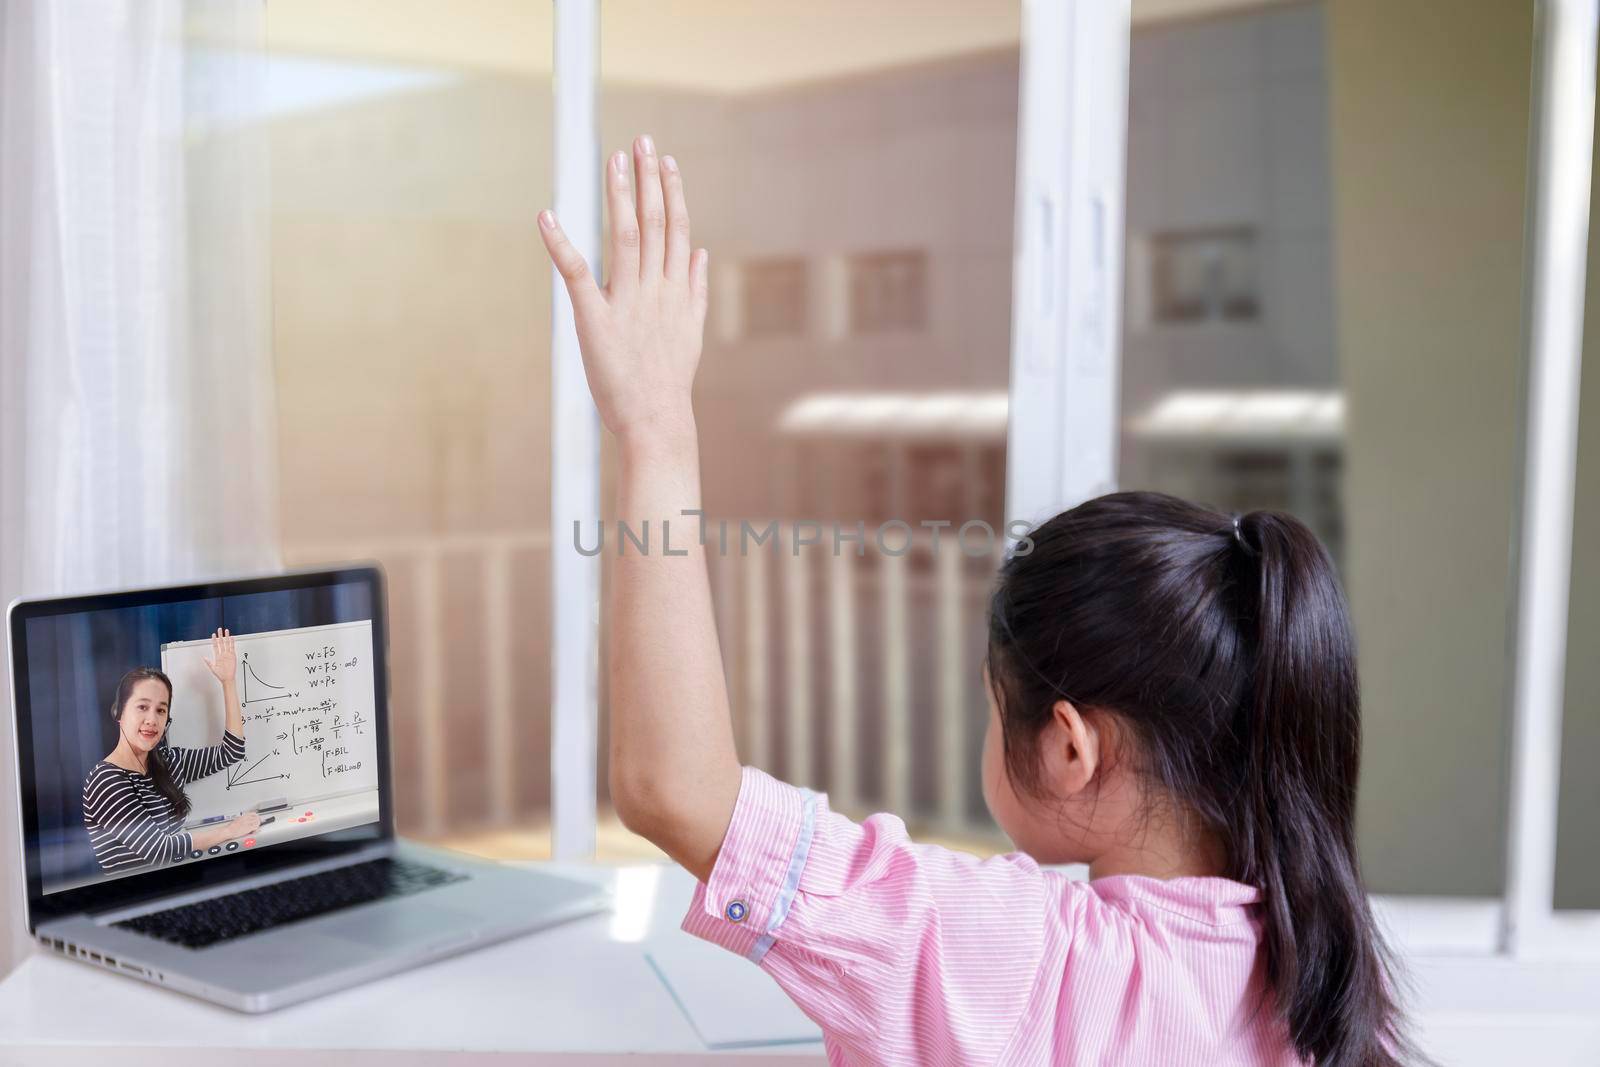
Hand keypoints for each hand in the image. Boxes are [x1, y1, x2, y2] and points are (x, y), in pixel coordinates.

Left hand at [201, 628, 235, 683]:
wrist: (227, 678)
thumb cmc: (220, 674)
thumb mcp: (212, 668)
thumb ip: (208, 662)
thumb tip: (204, 657)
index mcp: (217, 656)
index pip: (215, 646)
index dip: (214, 640)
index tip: (213, 635)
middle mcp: (222, 654)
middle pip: (221, 642)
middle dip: (220, 636)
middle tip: (219, 629)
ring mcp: (228, 654)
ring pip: (227, 644)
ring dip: (226, 637)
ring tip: (226, 631)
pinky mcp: (232, 656)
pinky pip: (232, 648)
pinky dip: (232, 643)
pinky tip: (231, 638)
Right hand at [228, 812, 260, 837]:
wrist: (228, 831)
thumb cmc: (230, 827)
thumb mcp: (237, 820)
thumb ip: (242, 819)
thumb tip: (246, 820)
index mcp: (243, 816)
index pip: (253, 814)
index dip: (256, 816)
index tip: (257, 818)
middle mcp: (246, 818)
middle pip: (257, 818)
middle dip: (258, 821)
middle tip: (257, 824)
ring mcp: (248, 823)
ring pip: (257, 822)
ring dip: (257, 825)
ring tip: (255, 828)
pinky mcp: (248, 828)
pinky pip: (256, 827)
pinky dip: (256, 829)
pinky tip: (253, 831)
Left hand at [539, 134, 708, 443]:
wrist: (657, 420)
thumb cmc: (669, 382)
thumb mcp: (692, 331)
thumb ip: (695, 289)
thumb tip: (700, 252)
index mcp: (676, 290)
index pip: (676, 229)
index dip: (671, 191)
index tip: (666, 161)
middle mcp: (655, 289)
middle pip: (654, 223)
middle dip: (648, 179)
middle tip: (641, 140)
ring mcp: (626, 302)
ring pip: (626, 236)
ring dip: (621, 196)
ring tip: (616, 160)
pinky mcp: (595, 319)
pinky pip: (577, 274)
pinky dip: (561, 244)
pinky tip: (547, 216)